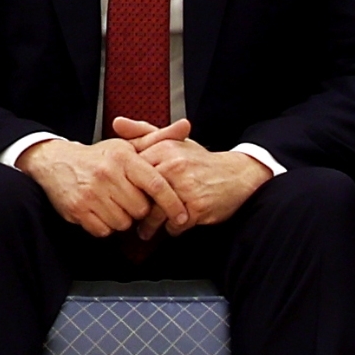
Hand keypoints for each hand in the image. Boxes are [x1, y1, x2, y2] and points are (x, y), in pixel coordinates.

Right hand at [20, 132, 171, 239]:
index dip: (172, 204)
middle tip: (128, 199)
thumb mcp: (125, 146)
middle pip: (140, 209)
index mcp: (122, 158)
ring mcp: (90, 193)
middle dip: (138, 208)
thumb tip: (186, 126)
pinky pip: (104, 230)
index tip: (182, 216)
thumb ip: (157, 139)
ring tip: (112, 204)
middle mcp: (105, 174)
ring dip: (121, 218)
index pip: (156, 185)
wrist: (54, 161)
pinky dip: (104, 225)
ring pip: (123, 222)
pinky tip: (99, 211)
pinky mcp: (77, 209)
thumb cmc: (97, 157)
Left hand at [116, 115, 266, 231]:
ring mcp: (187, 188)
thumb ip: (143, 132)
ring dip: (150, 225)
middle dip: (135, 208)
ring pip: (157, 211)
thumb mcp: (173, 141)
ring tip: (144, 231)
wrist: (237, 174)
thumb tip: (117, 123)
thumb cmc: (200, 160)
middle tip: (128, 217)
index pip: (133, 172)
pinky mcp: (198, 207)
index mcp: (165, 149)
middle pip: (142, 193)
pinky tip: (170, 229)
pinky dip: (172, 229)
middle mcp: (174, 167)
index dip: (126, 186)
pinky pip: (176, 224)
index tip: (120, 195)